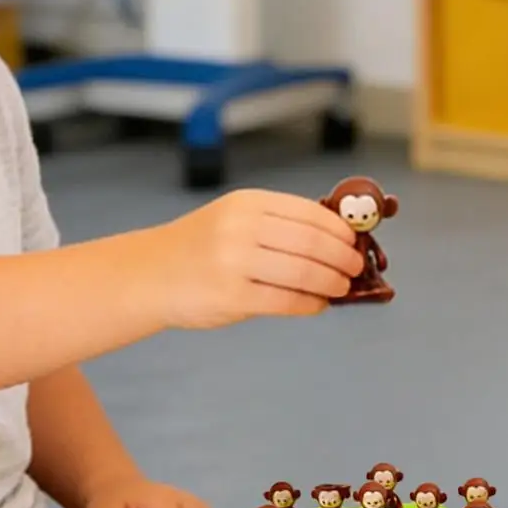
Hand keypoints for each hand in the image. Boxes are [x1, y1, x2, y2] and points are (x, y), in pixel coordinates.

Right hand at [147, 189, 361, 328]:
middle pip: (311, 243)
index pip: (308, 212)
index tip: (355, 242)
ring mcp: (234, 262)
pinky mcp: (231, 297)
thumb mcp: (235, 218)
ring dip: (331, 282)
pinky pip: (285, 301)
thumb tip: (336, 237)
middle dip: (342, 258)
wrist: (151, 273)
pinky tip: (317, 305)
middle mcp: (241, 228)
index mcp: (248, 203)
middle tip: (354, 268)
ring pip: (302, 272)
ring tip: (341, 288)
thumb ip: (278, 224)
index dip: (340, 230)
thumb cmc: (202, 247)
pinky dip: (309, 304)